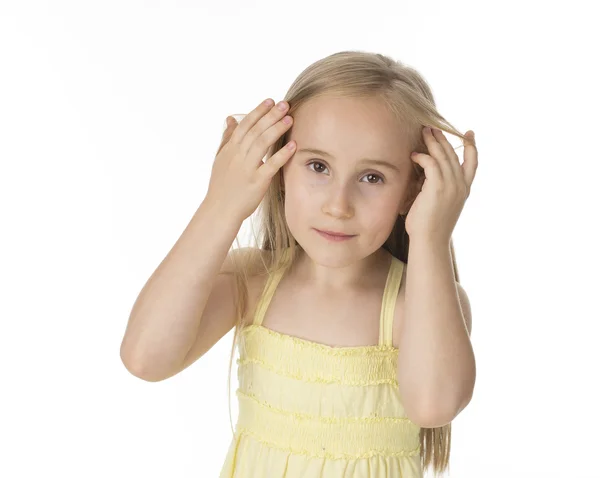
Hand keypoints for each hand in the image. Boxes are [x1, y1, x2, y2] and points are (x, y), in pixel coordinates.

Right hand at [206, 98, 294, 221]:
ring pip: (262, 143)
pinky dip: (282, 154)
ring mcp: (247, 168)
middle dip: (271, 115)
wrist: (219, 210)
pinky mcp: (257, 182)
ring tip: (290, 118)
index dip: (258, 111)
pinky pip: (271, 165)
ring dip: (276, 129)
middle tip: (285, 103)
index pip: (245, 125)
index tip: (270, 101)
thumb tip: (230, 118)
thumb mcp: (220, 159)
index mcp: (230, 149)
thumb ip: (227, 138)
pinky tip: (293, 145)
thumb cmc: (221, 186)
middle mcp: (238, 156)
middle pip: (256, 130)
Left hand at [405, 127, 477, 242]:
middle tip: (433, 127)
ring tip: (423, 132)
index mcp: (465, 190)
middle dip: (443, 139)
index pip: (473, 163)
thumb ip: (439, 189)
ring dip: (432, 142)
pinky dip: (422, 156)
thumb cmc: (429, 227)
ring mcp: (451, 185)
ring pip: (442, 156)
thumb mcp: (440, 205)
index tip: (470, 133)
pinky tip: (414, 155)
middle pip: (454, 154)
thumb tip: (426, 178)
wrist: (430, 241)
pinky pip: (431, 163)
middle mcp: (461, 186)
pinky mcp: (437, 187)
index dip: (472, 146)